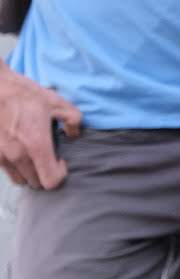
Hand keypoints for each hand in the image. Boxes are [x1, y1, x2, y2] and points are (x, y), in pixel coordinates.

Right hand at [0, 63, 81, 189]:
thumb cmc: (23, 94)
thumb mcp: (55, 101)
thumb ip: (72, 119)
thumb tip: (74, 134)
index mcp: (36, 145)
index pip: (51, 181)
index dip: (60, 174)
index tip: (61, 160)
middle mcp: (18, 156)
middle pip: (36, 183)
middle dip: (46, 174)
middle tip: (49, 158)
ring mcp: (2, 157)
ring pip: (21, 180)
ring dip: (30, 173)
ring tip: (34, 157)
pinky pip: (8, 171)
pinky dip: (16, 168)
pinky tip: (21, 151)